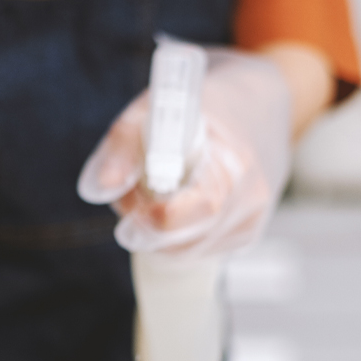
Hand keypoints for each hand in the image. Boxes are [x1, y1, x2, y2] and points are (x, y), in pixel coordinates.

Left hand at [78, 46, 292, 258]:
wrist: (260, 107)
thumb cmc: (201, 108)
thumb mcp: (154, 108)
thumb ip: (122, 146)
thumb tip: (100, 188)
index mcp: (232, 160)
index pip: (192, 209)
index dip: (152, 217)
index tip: (130, 209)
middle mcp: (250, 194)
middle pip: (182, 239)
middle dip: (146, 227)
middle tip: (133, 200)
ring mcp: (252, 219)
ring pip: (186, 253)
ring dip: (157, 234)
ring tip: (155, 197)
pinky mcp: (247, 235)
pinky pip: (198, 253)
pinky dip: (176, 237)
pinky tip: (179, 208)